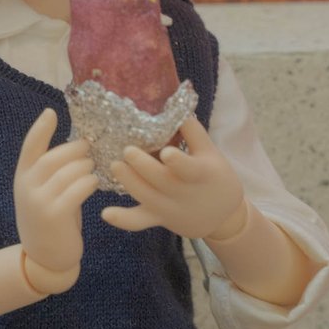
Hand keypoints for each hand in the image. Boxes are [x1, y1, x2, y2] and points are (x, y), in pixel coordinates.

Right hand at [14, 109, 98, 286]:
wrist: (46, 258)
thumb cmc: (52, 219)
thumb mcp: (44, 191)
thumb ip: (52, 171)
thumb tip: (79, 146)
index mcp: (22, 177)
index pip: (30, 146)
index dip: (40, 128)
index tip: (52, 112)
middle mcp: (26, 187)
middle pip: (54, 157)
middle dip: (75, 150)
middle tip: (89, 148)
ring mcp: (38, 201)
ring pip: (69, 172)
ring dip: (86, 167)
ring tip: (93, 169)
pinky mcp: (54, 215)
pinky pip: (77, 189)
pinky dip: (89, 183)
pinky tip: (94, 183)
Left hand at [101, 115, 244, 239]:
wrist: (223, 216)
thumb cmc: (216, 176)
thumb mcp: (212, 153)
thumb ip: (193, 132)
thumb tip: (176, 107)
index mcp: (200, 175)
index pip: (189, 170)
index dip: (178, 162)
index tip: (166, 152)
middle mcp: (183, 194)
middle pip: (161, 182)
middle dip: (143, 166)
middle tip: (127, 150)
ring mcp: (169, 207)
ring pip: (146, 197)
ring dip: (129, 182)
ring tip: (114, 165)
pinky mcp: (158, 217)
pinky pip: (138, 222)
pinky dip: (122, 219)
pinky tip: (105, 213)